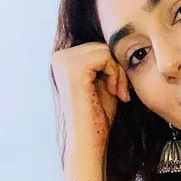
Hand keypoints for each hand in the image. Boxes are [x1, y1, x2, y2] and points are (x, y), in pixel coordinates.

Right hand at [51, 42, 130, 162]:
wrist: (89, 141)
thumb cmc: (98, 116)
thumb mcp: (103, 83)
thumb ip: (106, 63)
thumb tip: (120, 40)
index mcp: (63, 60)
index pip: (97, 48)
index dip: (114, 68)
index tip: (119, 91)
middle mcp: (59, 57)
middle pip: (102, 46)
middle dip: (117, 70)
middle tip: (122, 94)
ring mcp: (64, 61)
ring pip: (105, 51)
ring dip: (118, 74)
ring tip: (118, 94)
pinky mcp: (74, 68)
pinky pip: (106, 57)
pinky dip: (116, 75)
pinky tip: (114, 93)